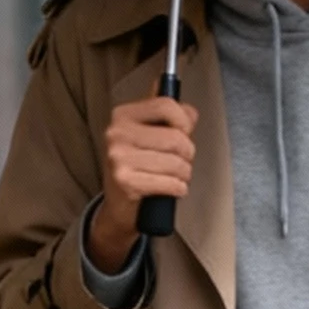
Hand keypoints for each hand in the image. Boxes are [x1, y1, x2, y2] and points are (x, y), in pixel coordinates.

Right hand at [88, 94, 197, 271]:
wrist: (119, 203)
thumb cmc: (137, 165)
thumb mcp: (149, 134)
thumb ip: (169, 117)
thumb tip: (190, 112)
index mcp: (123, 115)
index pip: (166, 105)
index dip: (184, 121)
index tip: (185, 131)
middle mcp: (117, 133)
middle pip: (175, 137)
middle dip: (188, 153)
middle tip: (182, 160)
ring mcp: (119, 158)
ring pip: (175, 162)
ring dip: (184, 173)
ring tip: (177, 175)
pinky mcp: (125, 181)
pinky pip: (170, 182)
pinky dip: (178, 188)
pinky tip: (173, 187)